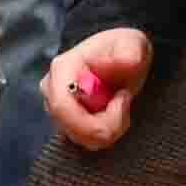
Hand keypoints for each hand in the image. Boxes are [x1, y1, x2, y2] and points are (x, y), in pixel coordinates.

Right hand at [46, 28, 152, 150]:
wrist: (120, 57)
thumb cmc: (123, 49)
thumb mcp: (133, 45)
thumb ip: (129, 53)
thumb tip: (122, 62)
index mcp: (62, 69)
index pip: (63, 108)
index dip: (95, 114)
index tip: (123, 99)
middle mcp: (52, 90)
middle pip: (72, 128)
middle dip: (106, 124)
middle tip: (125, 101)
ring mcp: (57, 108)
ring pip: (81, 138)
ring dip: (109, 128)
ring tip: (120, 104)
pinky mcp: (66, 122)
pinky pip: (85, 140)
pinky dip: (105, 132)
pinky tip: (113, 114)